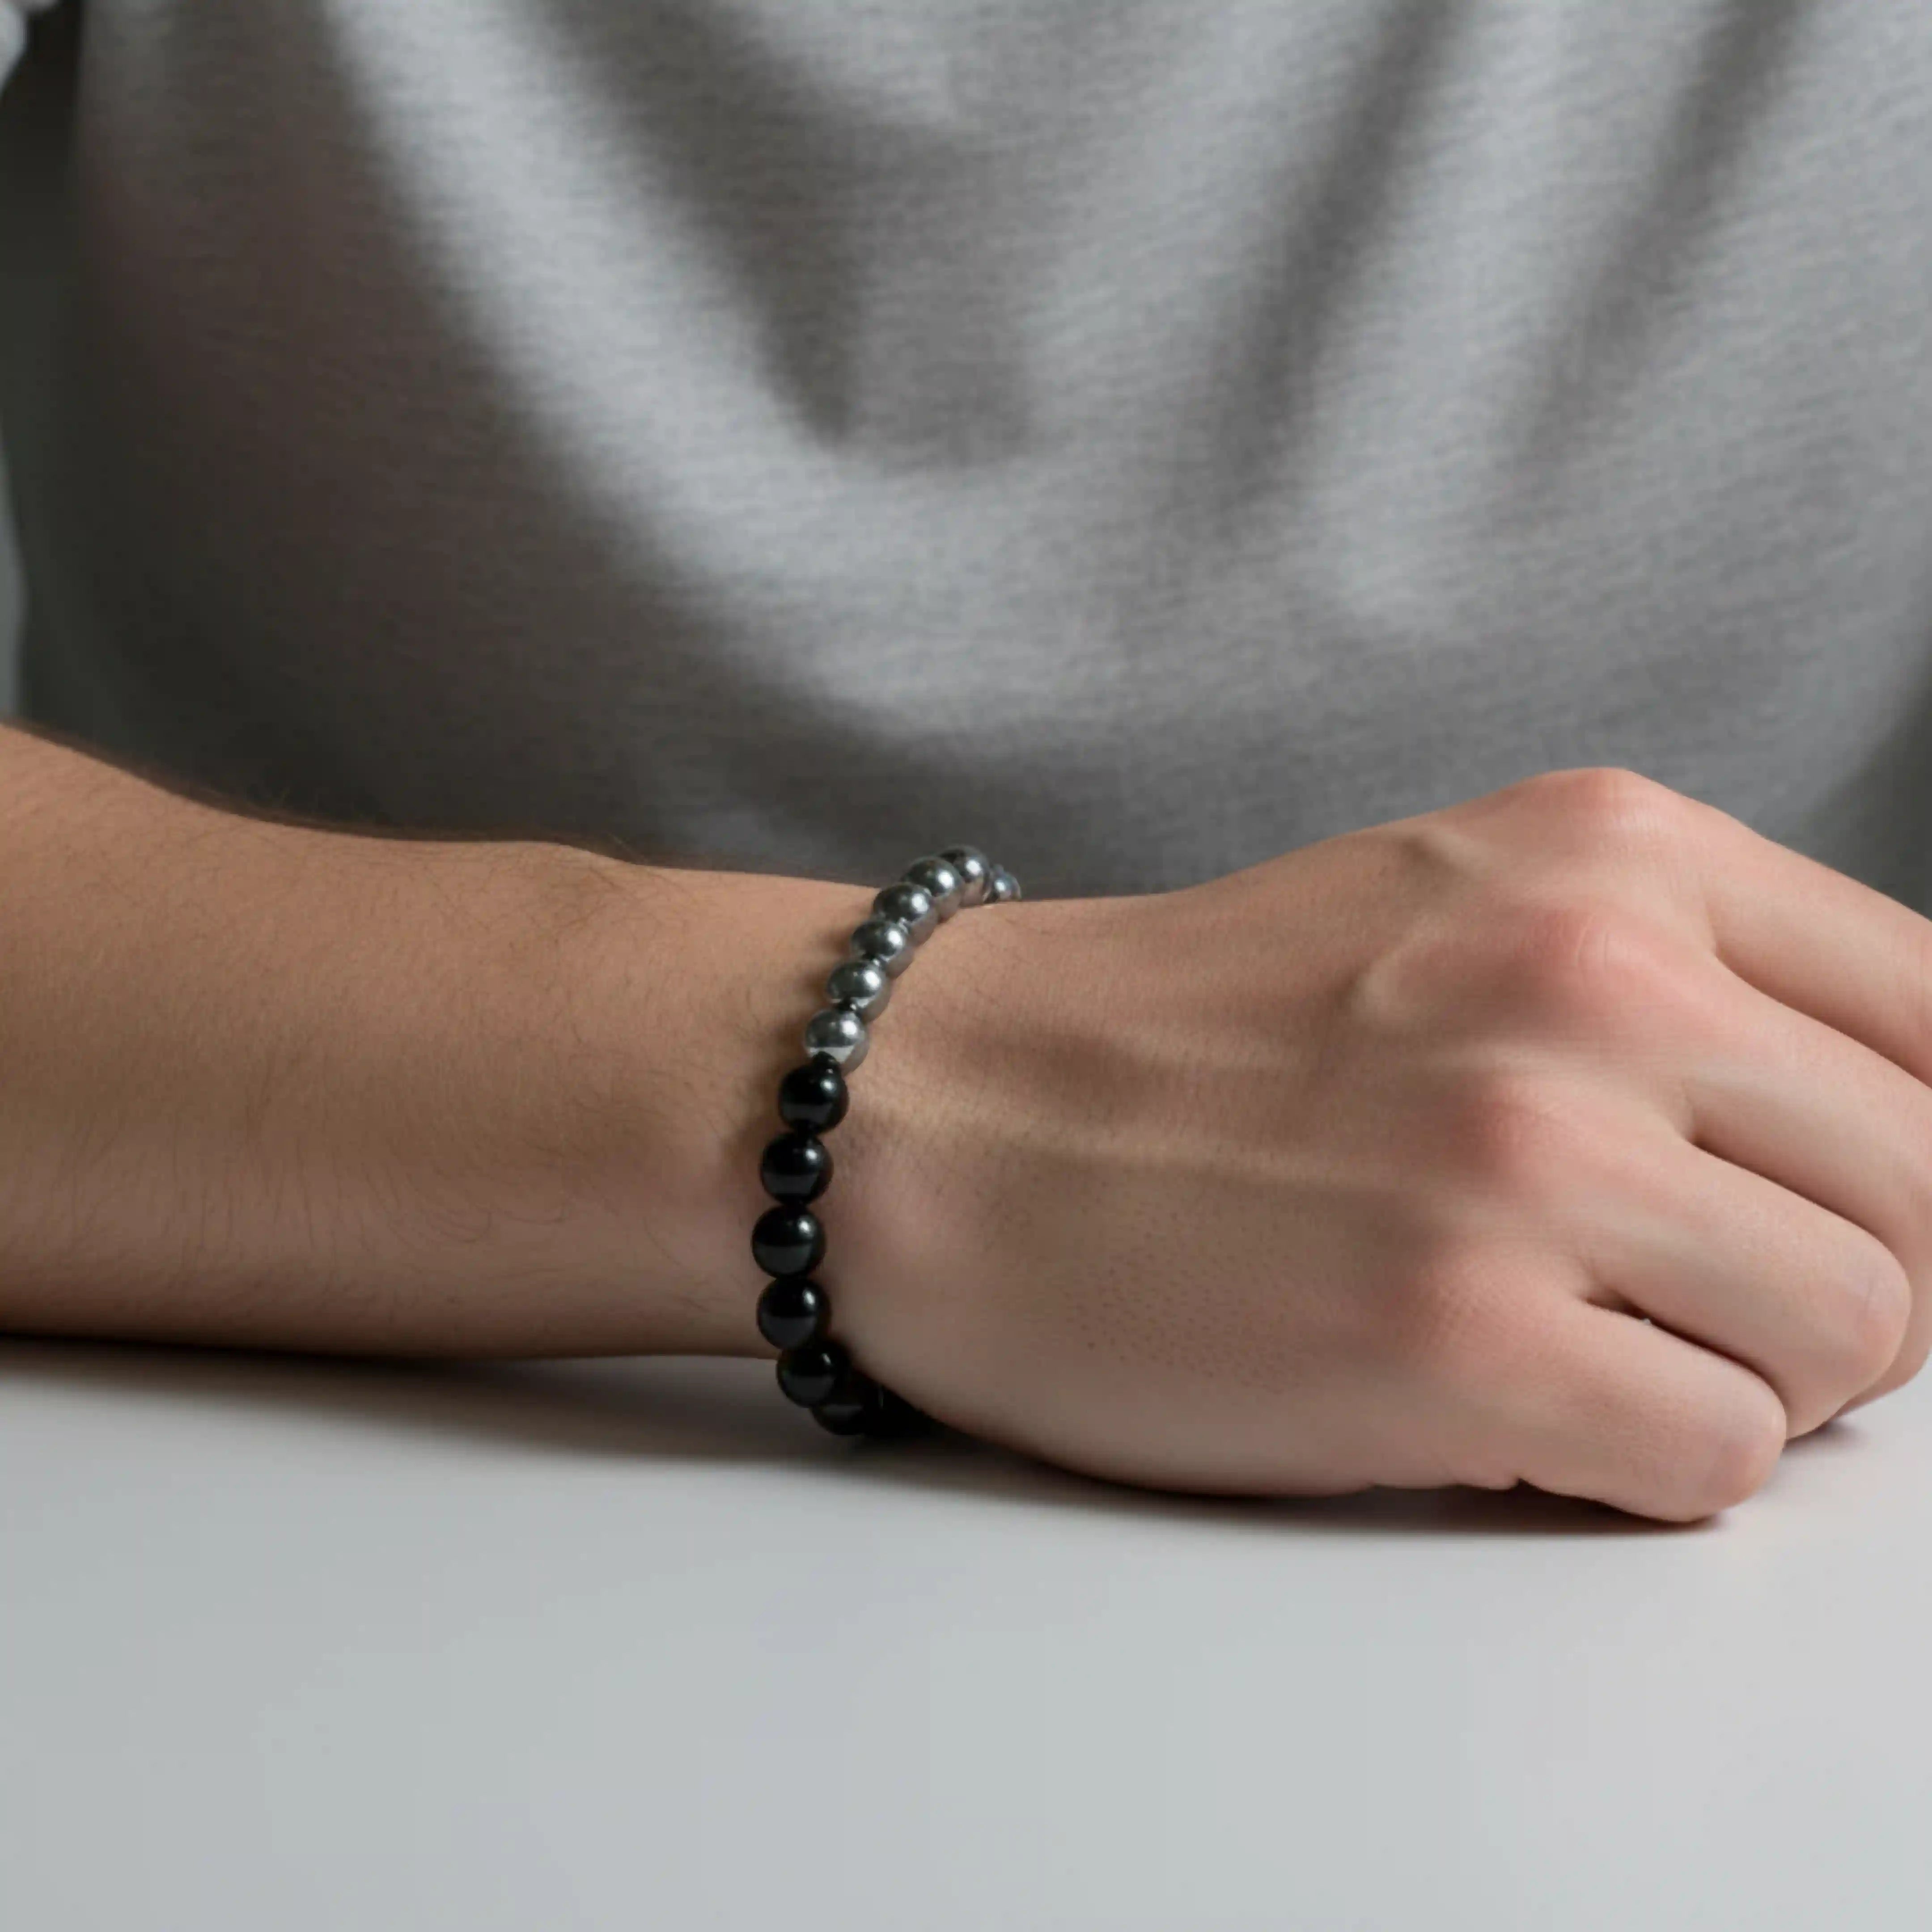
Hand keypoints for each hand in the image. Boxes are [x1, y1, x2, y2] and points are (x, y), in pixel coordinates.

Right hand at [831, 768, 1931, 1519]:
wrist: (942, 1112)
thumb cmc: (1182, 1037)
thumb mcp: (1458, 907)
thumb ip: (1686, 986)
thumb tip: (1884, 1140)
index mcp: (1610, 853)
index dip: (1923, 1153)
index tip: (1844, 1214)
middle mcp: (1594, 981)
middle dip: (1854, 1285)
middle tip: (1704, 1308)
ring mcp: (1525, 1160)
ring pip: (1858, 1338)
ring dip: (1747, 1377)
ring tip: (1590, 1350)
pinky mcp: (1454, 1337)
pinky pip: (1720, 1459)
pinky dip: (1645, 1465)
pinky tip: (1514, 1410)